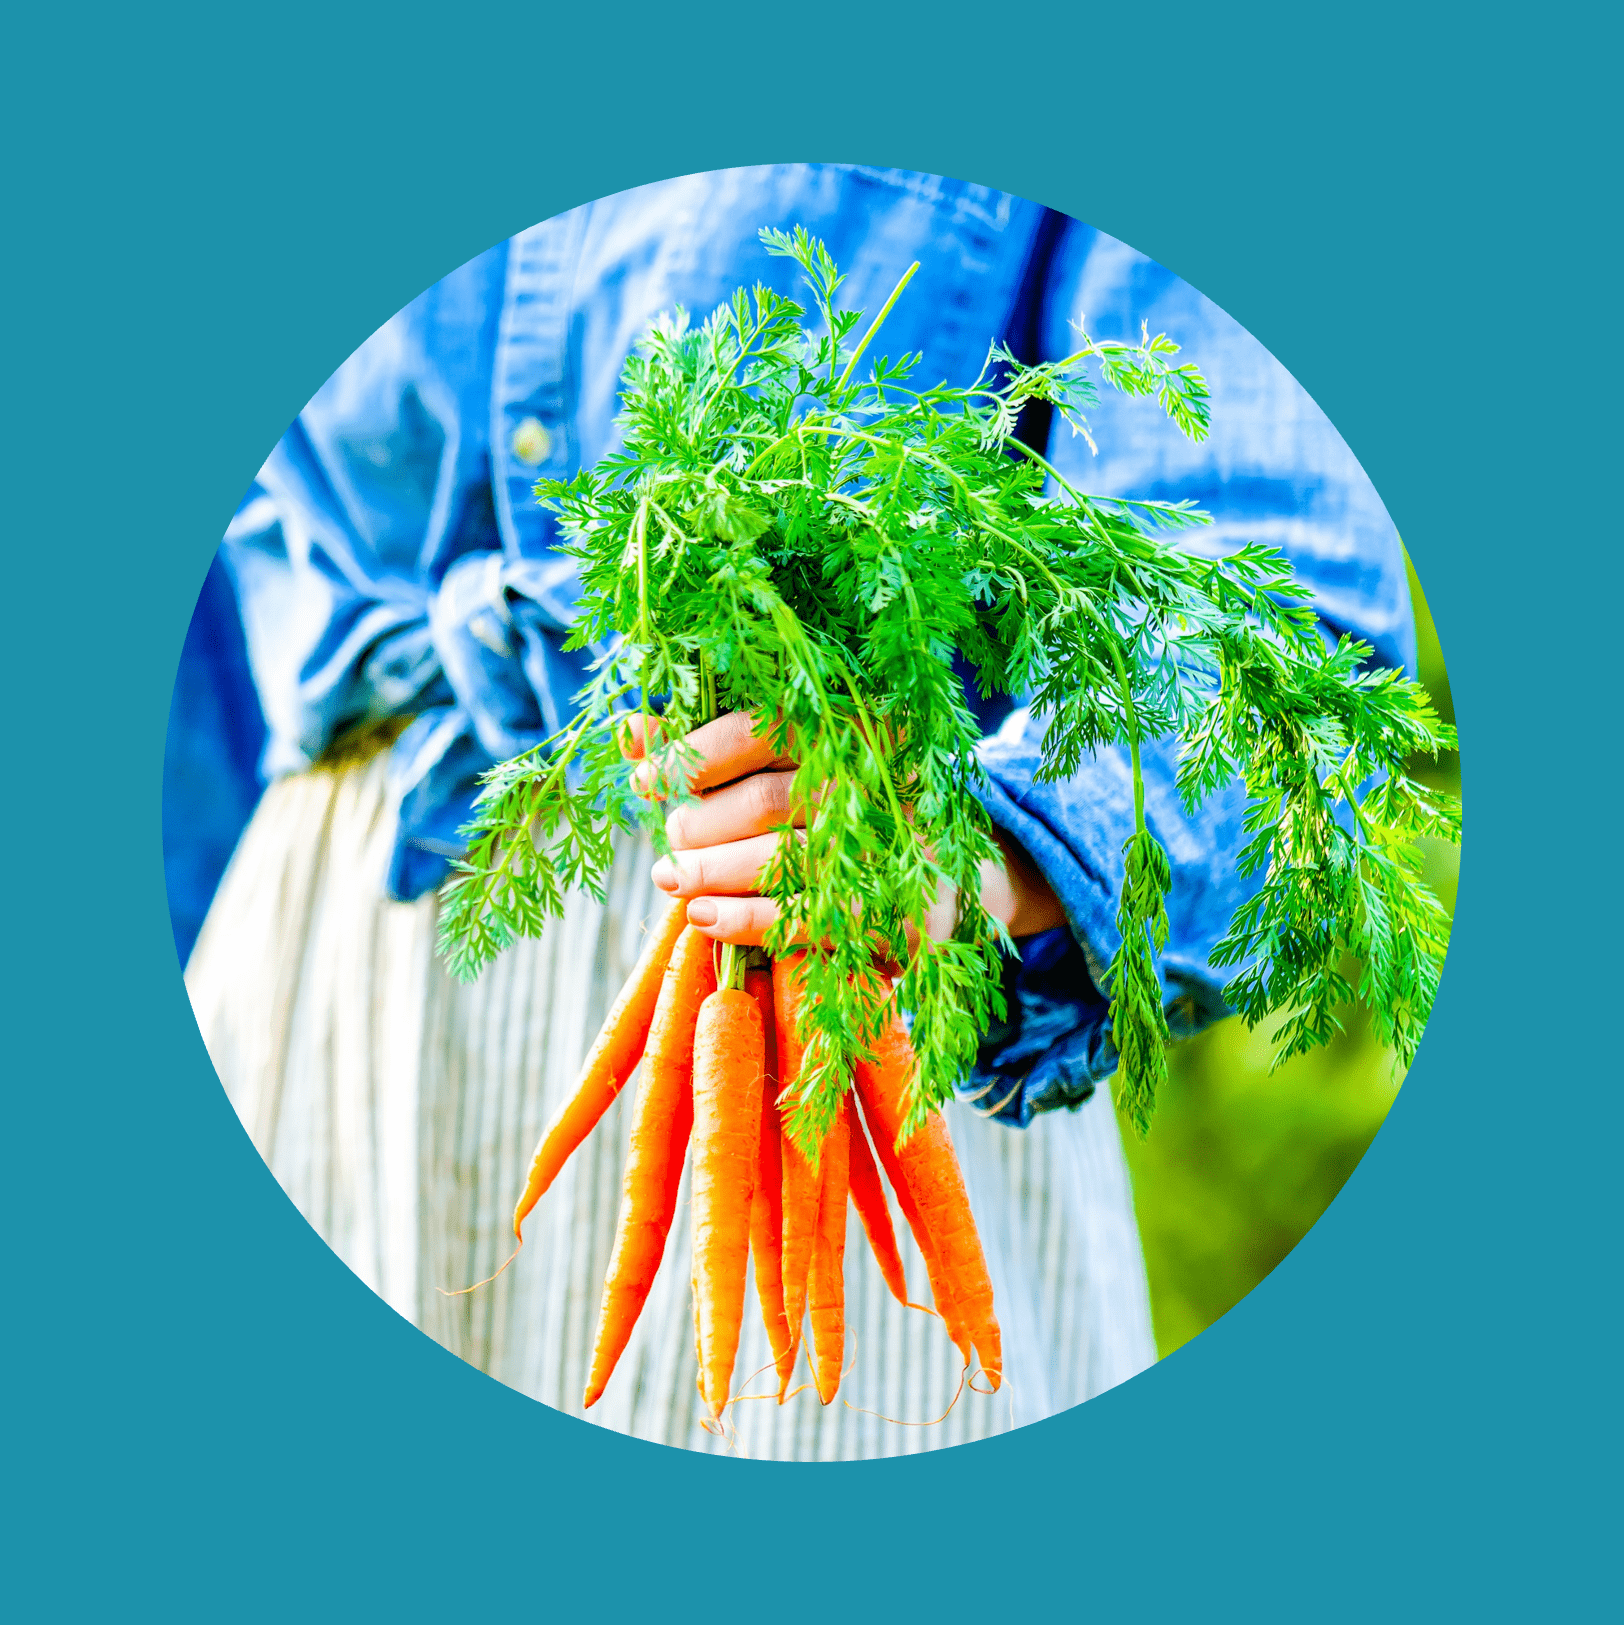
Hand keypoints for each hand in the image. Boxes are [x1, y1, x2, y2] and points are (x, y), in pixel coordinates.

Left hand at [621, 710, 1065, 947]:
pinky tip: (705, 917)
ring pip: (783, 858)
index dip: (691, 757)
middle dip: (698, 827)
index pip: (760, 726)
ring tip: (673, 880)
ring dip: (712, 874)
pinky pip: (811, 917)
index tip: (646, 782)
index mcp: (856, 718)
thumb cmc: (844, 807)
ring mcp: (899, 845)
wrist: (949, 874)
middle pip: (764, 799)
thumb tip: (631, 731)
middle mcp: (884, 775)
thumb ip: (710, 748)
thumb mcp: (788, 763)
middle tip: (669, 846)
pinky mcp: (904, 912)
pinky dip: (747, 920)